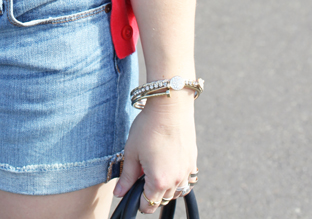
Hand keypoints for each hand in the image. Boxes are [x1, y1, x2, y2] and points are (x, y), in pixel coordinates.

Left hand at [113, 94, 196, 213]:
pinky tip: (167, 163)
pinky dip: (176, 177)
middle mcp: (176, 180)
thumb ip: (127, 177)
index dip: (138, 202)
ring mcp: (186, 171)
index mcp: (159, 181)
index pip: (148, 205)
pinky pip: (185, 178)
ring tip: (154, 170)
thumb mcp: (132, 152)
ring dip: (165, 187)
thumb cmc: (148, 127)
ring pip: (176, 191)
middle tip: (141, 176)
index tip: (133, 192)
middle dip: (151, 194)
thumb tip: (119, 193)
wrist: (170, 106)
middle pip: (163, 200)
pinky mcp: (192, 160)